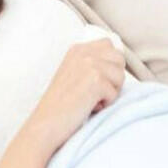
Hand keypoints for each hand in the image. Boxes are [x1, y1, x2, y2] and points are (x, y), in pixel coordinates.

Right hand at [25, 38, 125, 155]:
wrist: (46, 122)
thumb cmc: (61, 104)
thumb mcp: (73, 73)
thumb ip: (91, 62)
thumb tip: (118, 64)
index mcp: (77, 49)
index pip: (109, 45)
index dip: (110, 64)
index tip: (96, 80)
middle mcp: (83, 52)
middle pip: (119, 58)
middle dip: (113, 78)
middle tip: (93, 92)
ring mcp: (90, 64)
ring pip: (120, 76)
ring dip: (109, 92)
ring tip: (89, 99)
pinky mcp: (96, 80)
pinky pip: (115, 94)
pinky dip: (104, 105)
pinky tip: (87, 107)